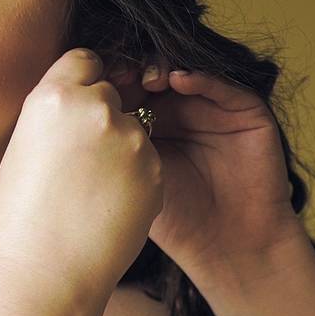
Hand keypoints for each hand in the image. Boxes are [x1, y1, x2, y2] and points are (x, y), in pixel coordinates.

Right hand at [0, 48, 162, 292]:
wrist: (47, 271)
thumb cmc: (20, 215)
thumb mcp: (22, 147)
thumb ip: (52, 115)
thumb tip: (73, 101)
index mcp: (54, 97)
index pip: (83, 60)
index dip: (80, 81)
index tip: (75, 103)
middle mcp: (96, 108)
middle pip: (109, 94)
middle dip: (98, 116)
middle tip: (76, 159)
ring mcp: (132, 139)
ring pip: (131, 129)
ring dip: (118, 149)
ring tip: (89, 191)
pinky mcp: (156, 170)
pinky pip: (146, 161)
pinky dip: (133, 177)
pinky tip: (108, 205)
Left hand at [106, 56, 303, 278]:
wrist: (226, 248)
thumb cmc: (173, 220)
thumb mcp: (130, 177)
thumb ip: (108, 144)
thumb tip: (67, 112)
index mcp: (148, 123)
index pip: (124, 87)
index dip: (106, 82)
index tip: (89, 85)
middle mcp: (180, 111)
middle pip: (150, 72)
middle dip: (131, 69)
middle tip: (115, 75)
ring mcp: (213, 109)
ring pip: (184, 70)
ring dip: (162, 68)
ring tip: (146, 80)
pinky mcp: (247, 113)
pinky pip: (224, 85)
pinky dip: (200, 77)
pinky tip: (178, 80)